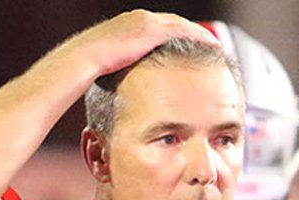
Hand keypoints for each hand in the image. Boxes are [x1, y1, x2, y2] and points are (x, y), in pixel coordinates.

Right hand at [56, 9, 220, 80]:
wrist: (84, 59)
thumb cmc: (90, 68)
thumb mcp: (110, 64)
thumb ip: (122, 66)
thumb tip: (126, 83)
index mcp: (129, 24)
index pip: (159, 26)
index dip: (175, 34)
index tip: (187, 46)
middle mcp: (140, 18)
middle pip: (173, 22)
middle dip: (191, 31)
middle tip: (208, 42)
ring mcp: (147, 21)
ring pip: (181, 24)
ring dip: (199, 33)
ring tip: (214, 43)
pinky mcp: (153, 30)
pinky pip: (184, 31)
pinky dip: (199, 36)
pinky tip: (213, 44)